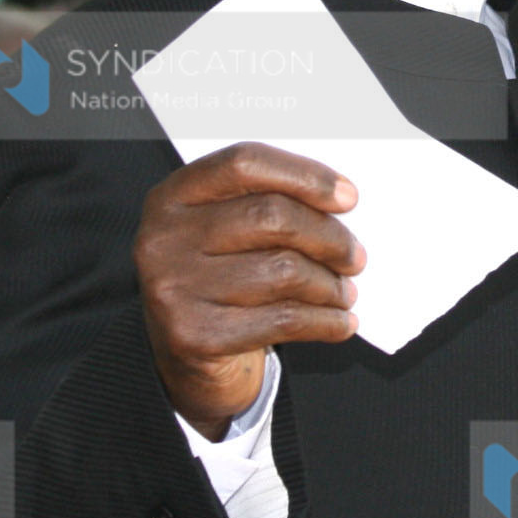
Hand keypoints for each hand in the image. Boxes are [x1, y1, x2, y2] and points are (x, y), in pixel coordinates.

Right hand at [135, 142, 364, 438]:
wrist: (185, 354)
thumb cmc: (220, 279)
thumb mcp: (229, 230)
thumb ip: (269, 205)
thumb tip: (340, 202)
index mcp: (173, 196)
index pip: (245, 163)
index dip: (304, 176)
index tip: (347, 197)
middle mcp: (164, 238)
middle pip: (271, 216)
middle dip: (329, 237)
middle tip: (354, 257)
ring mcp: (174, 288)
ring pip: (284, 271)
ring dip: (330, 285)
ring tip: (344, 292)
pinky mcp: (195, 336)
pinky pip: (283, 320)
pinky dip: (325, 321)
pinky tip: (341, 321)